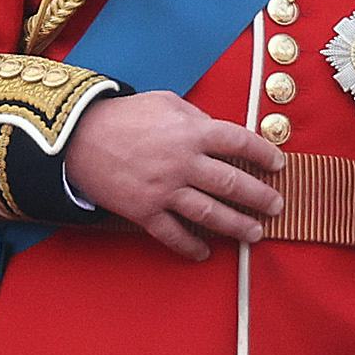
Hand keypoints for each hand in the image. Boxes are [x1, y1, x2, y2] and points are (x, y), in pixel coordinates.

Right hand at [58, 92, 283, 261]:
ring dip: (238, 226)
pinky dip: (191, 246)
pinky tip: (205, 252)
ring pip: (211, 214)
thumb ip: (196, 117)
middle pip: (233, 184)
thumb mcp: (164, 102)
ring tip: (255, 233)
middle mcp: (183, 163)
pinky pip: (173, 234)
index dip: (263, 154)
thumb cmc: (122, 115)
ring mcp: (164, 190)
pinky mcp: (144, 211)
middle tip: (277, 206)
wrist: (77, 137)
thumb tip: (217, 132)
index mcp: (192, 132)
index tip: (277, 164)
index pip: (240, 142)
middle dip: (260, 197)